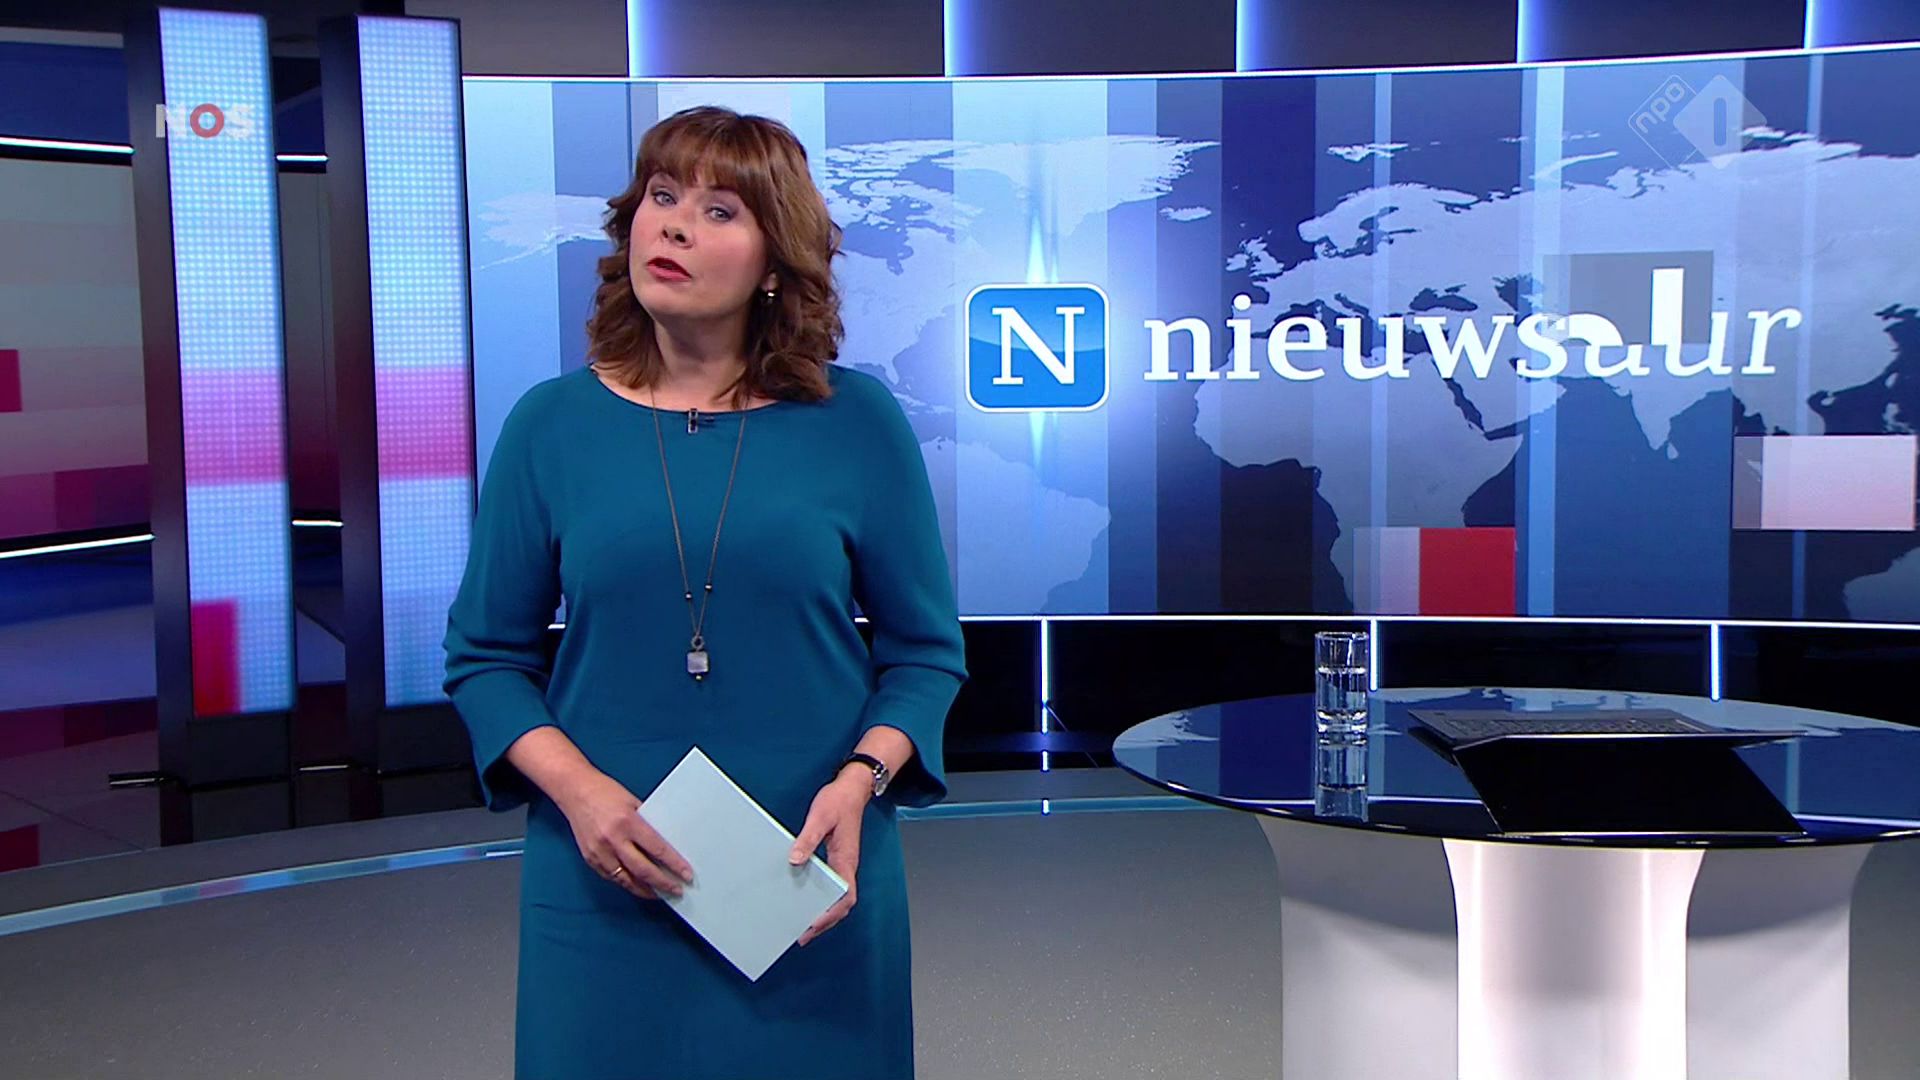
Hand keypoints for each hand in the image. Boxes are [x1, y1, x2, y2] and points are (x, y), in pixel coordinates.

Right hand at [556, 770, 694, 901]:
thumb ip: (646, 824)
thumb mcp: (633, 803)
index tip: (686, 874)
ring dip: (645, 890)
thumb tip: (664, 845)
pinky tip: (637, 885)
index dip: (674, 864)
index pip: (657, 849)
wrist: (574, 791)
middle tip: (677, 890)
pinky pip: (612, 877)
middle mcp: (613, 839)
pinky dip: (626, 883)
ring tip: (659, 893)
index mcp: (628, 822)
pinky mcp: (590, 858)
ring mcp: (600, 851)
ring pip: (626, 879)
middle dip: (663, 883)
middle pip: (643, 870)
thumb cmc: (605, 792)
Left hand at [789, 767, 872, 945]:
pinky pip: (832, 885)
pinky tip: (807, 899)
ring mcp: (843, 863)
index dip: (830, 915)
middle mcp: (847, 866)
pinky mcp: (837, 858)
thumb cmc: (839, 801)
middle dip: (824, 922)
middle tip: (802, 934)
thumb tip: (795, 861)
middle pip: (842, 904)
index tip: (812, 925)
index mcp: (846, 860)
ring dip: (823, 913)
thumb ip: (808, 840)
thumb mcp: (820, 816)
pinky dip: (822, 898)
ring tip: (803, 924)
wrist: (852, 788)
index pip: (845, 897)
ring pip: (838, 897)